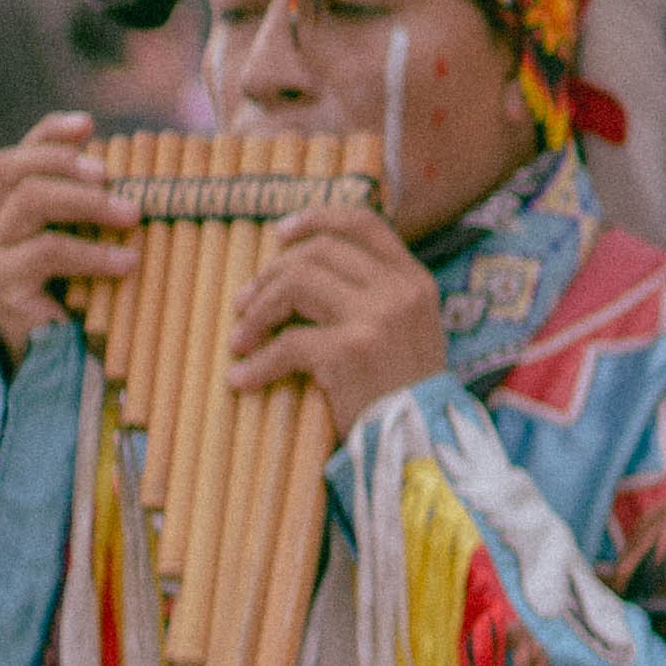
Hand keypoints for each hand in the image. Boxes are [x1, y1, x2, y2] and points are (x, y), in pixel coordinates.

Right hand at [0, 111, 136, 348]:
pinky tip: (127, 261)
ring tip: (132, 214)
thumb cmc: (80, 305)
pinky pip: (46, 252)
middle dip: (67, 162)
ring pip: (30, 201)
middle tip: (113, 176)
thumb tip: (146, 175)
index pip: (15, 156)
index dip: (50, 134)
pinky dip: (93, 252)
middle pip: (13, 167)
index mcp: (2, 212)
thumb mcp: (85, 250)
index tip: (90, 124)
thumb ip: (92, 215)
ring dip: (87, 201)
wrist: (50, 370)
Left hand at [219, 204, 447, 429]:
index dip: (316, 219)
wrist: (424, 446)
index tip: (280, 234)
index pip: (363, 223)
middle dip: (271, 274)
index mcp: (415, 281)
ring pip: (297, 283)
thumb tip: (307, 270)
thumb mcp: (407, 333)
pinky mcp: (352, 350)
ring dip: (258, 311)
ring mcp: (378, 317)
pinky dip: (257, 363)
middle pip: (318, 251)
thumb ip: (376, 297)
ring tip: (241, 339)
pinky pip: (287, 344)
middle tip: (244, 304)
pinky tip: (242, 379)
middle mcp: (400, 290)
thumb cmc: (406, 394)